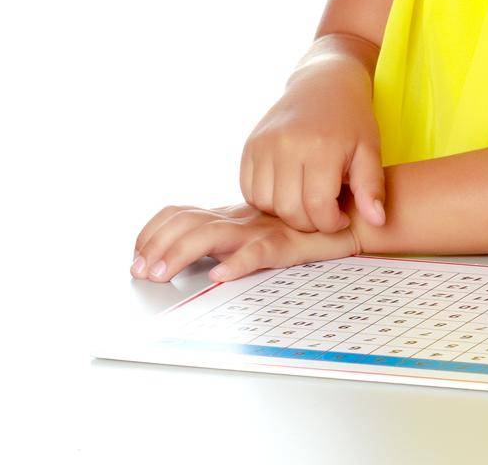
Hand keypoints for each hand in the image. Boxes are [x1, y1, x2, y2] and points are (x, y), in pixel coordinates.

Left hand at [130, 200, 360, 284]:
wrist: (351, 216)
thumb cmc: (304, 229)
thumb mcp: (258, 233)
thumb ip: (230, 240)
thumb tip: (195, 260)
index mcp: (230, 215)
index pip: (180, 213)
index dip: (152, 232)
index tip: (135, 255)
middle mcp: (240, 218)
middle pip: (186, 223)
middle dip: (156, 247)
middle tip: (139, 273)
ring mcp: (262, 229)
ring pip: (212, 235)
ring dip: (180, 254)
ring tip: (161, 274)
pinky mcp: (287, 243)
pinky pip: (260, 252)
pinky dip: (237, 263)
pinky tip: (220, 275)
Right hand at [240, 62, 386, 234]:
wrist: (323, 83)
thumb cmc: (352, 120)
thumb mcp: (370, 151)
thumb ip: (371, 188)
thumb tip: (377, 221)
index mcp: (321, 147)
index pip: (318, 208)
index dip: (331, 223)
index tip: (341, 216)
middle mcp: (287, 145)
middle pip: (289, 210)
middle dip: (309, 222)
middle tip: (324, 211)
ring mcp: (264, 144)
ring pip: (266, 204)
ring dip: (286, 212)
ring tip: (306, 199)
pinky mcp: (251, 145)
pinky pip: (249, 189)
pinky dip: (266, 199)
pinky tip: (288, 190)